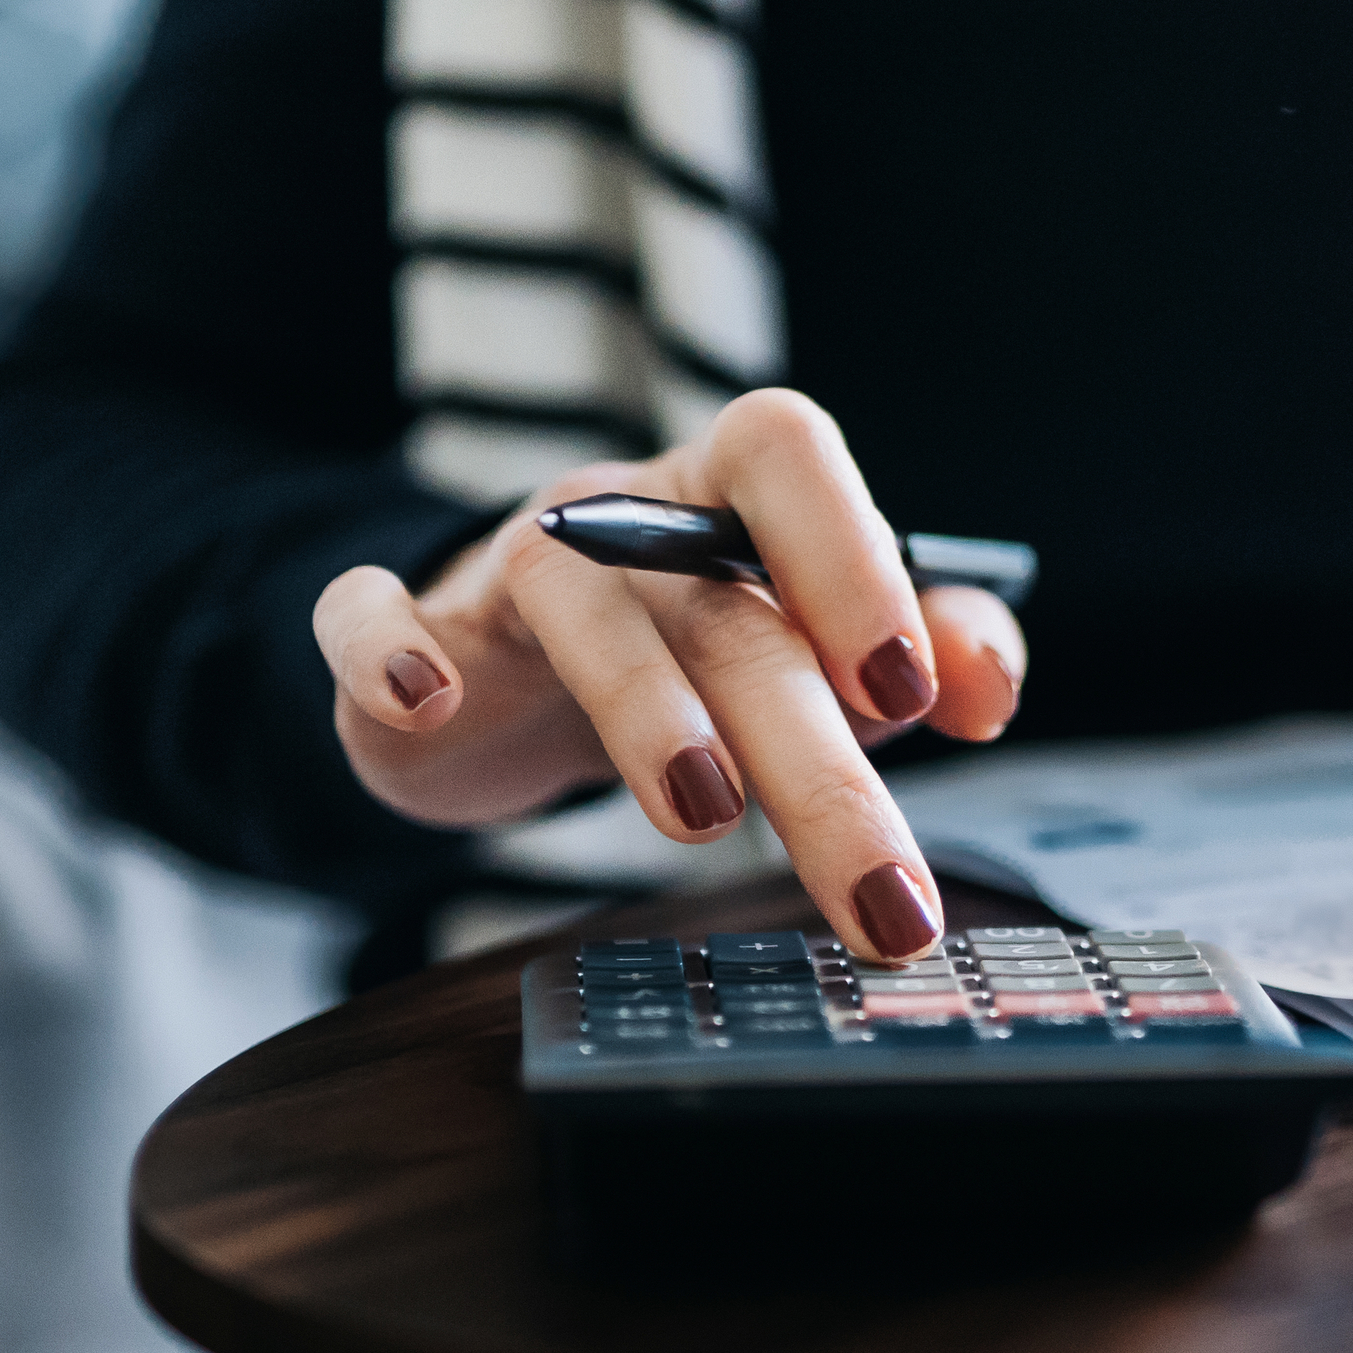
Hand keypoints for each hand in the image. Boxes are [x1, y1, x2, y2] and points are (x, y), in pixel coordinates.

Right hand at [304, 389, 1026, 960]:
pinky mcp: (413, 635)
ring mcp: (509, 569)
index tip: (907, 690)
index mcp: (732, 496)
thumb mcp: (820, 652)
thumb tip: (985, 684)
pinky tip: (424, 705)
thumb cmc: (700, 653)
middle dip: (813, 755)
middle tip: (886, 894)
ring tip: (705, 812)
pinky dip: (384, 651)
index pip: (789, 459)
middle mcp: (625, 516)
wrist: (510, 670)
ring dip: (644, 706)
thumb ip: (929, 652)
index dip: (851, 557)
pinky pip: (366, 616)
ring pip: (575, 607)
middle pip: (724, 609)